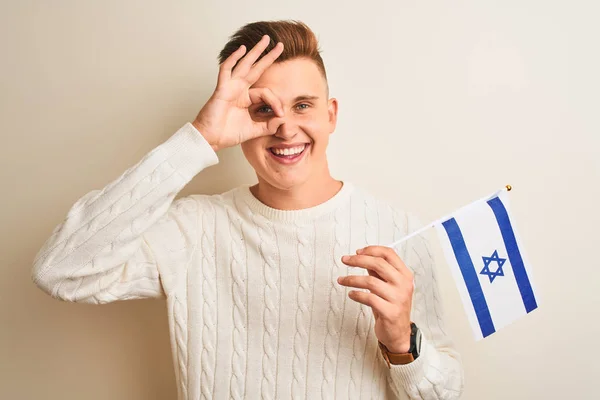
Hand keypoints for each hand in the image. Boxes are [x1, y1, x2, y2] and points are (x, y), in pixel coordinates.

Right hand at [193, 35, 285, 151]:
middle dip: (268, 56)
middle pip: (256, 68)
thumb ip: (269, 126)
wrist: (211, 139)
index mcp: (247, 98)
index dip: (276, 102)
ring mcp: (230, 87)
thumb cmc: (228, 134)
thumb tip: (283, 120)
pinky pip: (226, 70)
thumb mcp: (255, 130)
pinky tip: (241, 49)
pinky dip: (233, 58)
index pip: (266, 92)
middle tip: (281, 44)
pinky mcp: (221, 89)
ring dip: (255, 51)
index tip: (281, 114)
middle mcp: (239, 90)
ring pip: (244, 64)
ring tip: (265, 39)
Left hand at [337, 246, 413, 352]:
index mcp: (405, 275)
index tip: (357, 252)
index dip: (371, 250)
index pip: (389, 254)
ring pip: (370, 281)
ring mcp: (398, 298)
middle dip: (358, 260)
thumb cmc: (392, 307)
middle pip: (378, 264)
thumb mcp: (388, 286)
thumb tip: (363, 257)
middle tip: (345, 260)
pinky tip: (351, 294)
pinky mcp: (390, 312)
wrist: (399, 333)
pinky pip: (369, 298)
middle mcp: (403, 284)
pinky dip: (356, 294)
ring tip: (342, 280)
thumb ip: (378, 272)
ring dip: (352, 279)